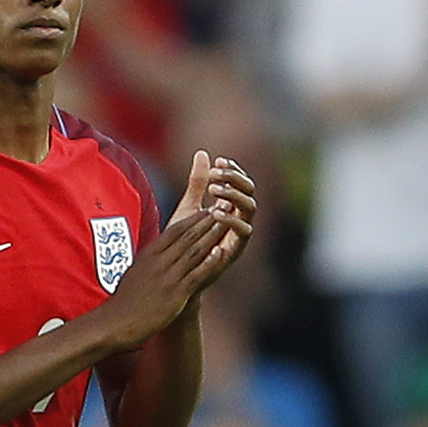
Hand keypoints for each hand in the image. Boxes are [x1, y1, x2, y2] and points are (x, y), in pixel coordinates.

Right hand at [103, 207, 227, 346]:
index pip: (174, 231)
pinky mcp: (175, 293)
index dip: (192, 219)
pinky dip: (210, 261)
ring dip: (212, 235)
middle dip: (207, 220)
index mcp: (148, 255)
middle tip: (224, 207)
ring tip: (227, 222)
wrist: (116, 323)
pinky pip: (196, 274)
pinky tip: (221, 252)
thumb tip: (157, 252)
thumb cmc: (125, 301)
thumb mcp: (135, 273)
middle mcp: (158, 262)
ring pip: (194, 251)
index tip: (206, 209)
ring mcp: (167, 277)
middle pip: (187, 236)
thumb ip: (149, 261)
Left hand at [170, 150, 255, 291]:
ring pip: (250, 210)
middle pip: (250, 193)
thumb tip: (203, 153)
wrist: (177, 272)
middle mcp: (239, 219)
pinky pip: (244, 233)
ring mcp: (239, 234)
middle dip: (235, 180)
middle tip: (216, 173)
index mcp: (231, 208)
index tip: (218, 162)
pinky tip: (216, 211)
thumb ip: (198, 182)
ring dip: (234, 196)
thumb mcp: (190, 206)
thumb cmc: (184, 240)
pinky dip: (233, 221)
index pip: (241, 183)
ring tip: (214, 189)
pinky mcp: (235, 250)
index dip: (233, 171)